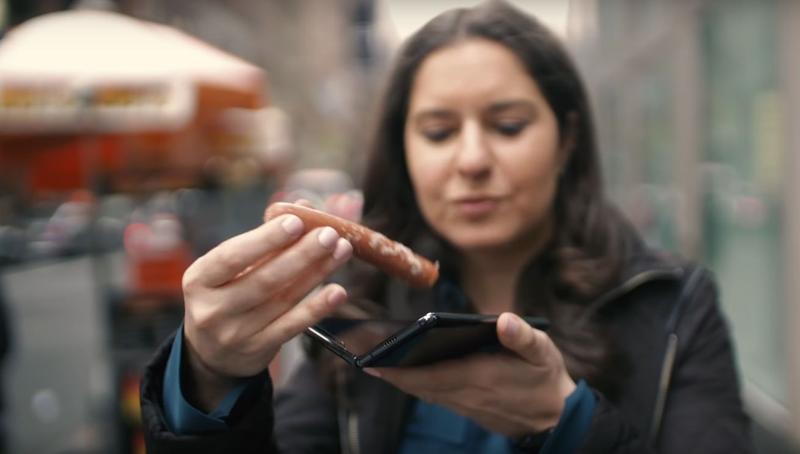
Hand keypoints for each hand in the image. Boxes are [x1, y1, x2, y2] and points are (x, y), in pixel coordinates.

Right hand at [181, 203, 352, 410]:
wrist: (210, 352)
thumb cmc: (225, 293)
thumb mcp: (229, 267)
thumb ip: (264, 238)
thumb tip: (303, 207)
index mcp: (200, 279)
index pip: (231, 256)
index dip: (265, 240)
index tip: (296, 221)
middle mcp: (213, 308)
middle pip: (263, 279)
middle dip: (301, 254)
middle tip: (329, 234)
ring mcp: (235, 333)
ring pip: (283, 299)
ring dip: (317, 273)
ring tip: (341, 251)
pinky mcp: (258, 349)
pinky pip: (292, 326)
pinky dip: (317, 308)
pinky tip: (336, 291)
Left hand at [367, 312, 575, 435]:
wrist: (556, 418)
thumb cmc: (546, 378)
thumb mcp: (543, 352)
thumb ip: (523, 337)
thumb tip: (504, 321)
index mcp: (480, 376)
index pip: (431, 375)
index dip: (400, 370)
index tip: (374, 362)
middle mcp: (467, 394)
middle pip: (419, 385)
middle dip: (392, 373)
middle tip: (364, 358)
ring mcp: (466, 404)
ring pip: (424, 392)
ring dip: (401, 380)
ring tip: (377, 362)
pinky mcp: (468, 408)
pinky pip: (435, 396)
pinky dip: (417, 385)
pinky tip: (405, 372)